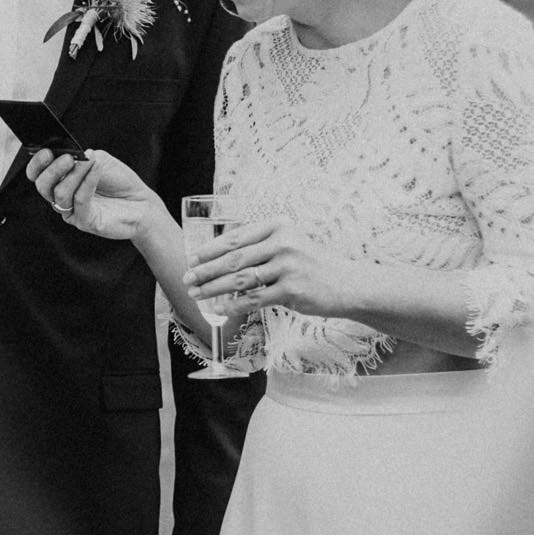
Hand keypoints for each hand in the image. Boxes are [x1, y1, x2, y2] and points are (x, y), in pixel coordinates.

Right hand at [25, 149, 157, 241]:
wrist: (141, 203)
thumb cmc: (119, 182)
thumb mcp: (100, 160)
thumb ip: (83, 156)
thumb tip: (73, 154)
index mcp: (60, 182)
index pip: (37, 175)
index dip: (37, 164)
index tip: (47, 151)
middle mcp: (62, 198)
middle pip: (42, 186)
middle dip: (52, 169)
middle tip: (67, 158)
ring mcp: (72, 212)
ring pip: (60, 194)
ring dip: (75, 173)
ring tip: (89, 161)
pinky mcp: (86, 221)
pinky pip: (80, 201)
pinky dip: (87, 181)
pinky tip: (96, 169)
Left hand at [185, 215, 350, 319]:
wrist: (346, 284)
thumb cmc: (311, 265)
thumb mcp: (289, 244)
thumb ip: (260, 245)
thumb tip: (220, 256)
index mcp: (279, 226)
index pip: (235, 237)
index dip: (210, 249)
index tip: (191, 258)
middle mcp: (283, 243)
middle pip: (234, 258)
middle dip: (205, 270)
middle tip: (187, 278)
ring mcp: (288, 267)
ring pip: (240, 279)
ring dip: (213, 288)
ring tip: (197, 294)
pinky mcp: (293, 290)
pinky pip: (254, 299)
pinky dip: (233, 304)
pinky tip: (219, 308)